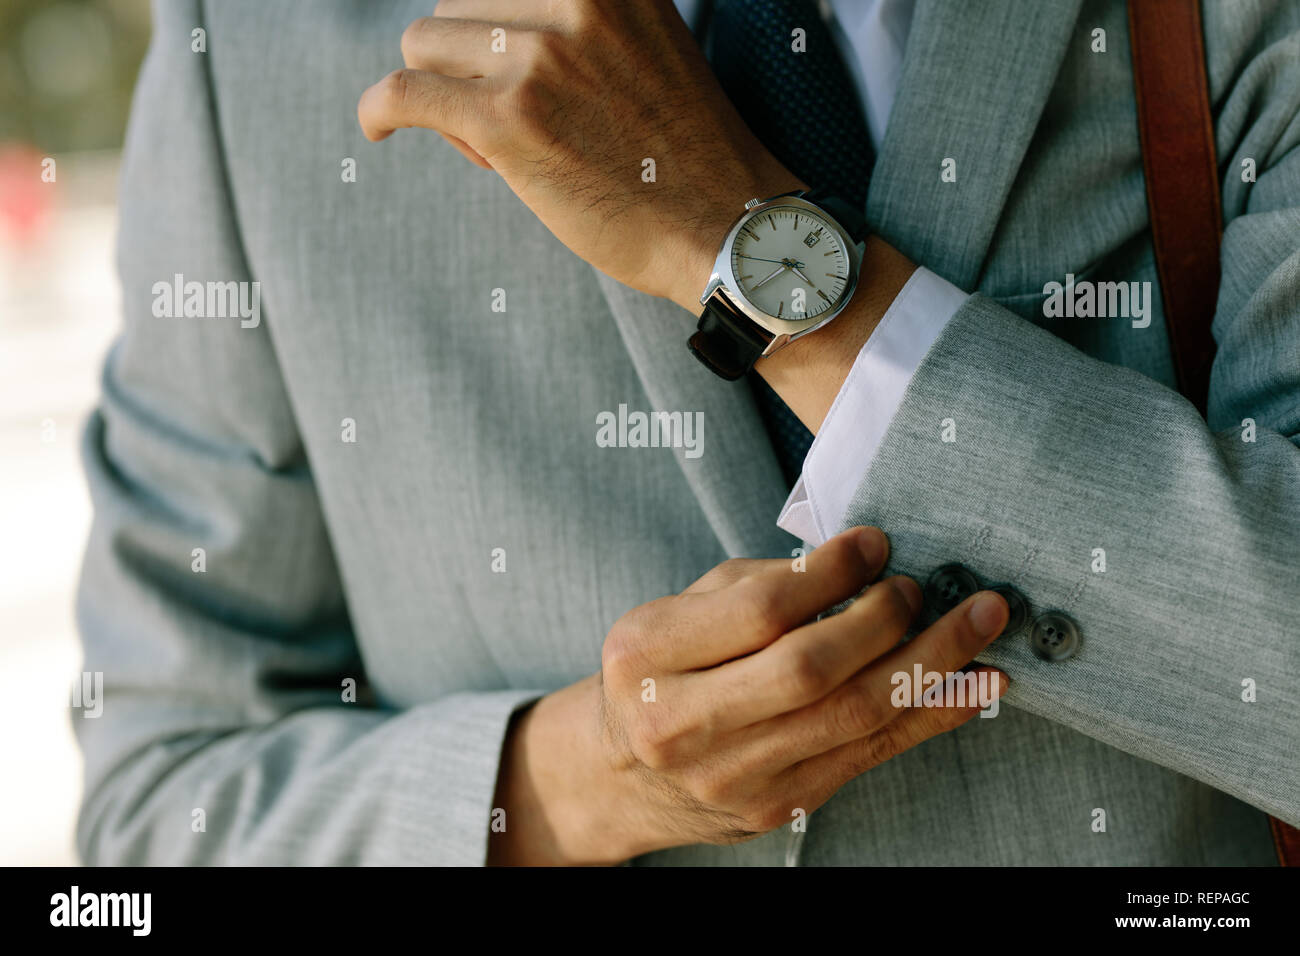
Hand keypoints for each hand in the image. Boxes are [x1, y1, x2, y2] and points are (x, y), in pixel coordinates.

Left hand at [358, 0, 802, 312]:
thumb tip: (488, 23)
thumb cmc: (684, 149)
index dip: (492, 21)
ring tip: (498, 142)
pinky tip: (377, 128)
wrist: (725, 227)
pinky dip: (378, 109)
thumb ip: (584, 16)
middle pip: (457, 3)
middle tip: (517, 115)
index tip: (494, 62)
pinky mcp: (508, 122)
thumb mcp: (647, 41)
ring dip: (448, 92)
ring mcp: (538, 59)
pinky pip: (403, 91)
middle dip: (469, 59)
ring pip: (426, 43)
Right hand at [489, 526, 1009, 863]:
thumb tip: (863, 563)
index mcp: (648, 655)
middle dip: (885, 619)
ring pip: (852, 716)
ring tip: (979, 622)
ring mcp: (732, 775)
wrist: (622, 773)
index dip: (830, 572)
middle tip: (923, 585)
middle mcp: (682, 724)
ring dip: (931, 664)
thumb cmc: (660, 671)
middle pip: (809, 669)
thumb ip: (758, 587)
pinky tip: (976, 684)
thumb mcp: (679, 610)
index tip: (874, 544)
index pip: (759, 611)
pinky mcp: (777, 807)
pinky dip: (933, 715)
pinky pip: (870, 754)